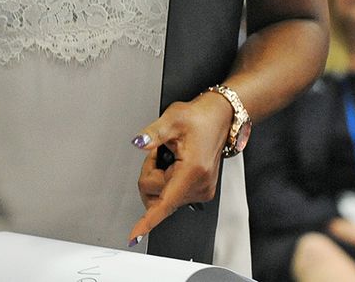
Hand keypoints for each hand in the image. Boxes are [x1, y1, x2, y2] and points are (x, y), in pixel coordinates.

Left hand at [127, 91, 232, 245]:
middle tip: (158, 153)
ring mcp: (202, 190)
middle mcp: (200, 186)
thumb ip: (152, 134)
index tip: (135, 235)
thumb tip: (139, 143)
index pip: (165, 202)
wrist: (219, 119)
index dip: (148, 220)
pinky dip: (165, 180)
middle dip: (149, 176)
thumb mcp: (172, 119)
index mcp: (193, 171)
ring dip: (158, 178)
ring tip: (168, 156)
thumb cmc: (199, 119)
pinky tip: (173, 164)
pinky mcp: (201, 191)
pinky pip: (172, 194)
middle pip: (157, 197)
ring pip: (163, 197)